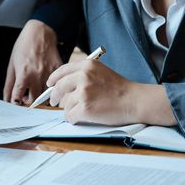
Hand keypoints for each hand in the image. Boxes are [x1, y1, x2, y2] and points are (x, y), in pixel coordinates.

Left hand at [3, 20, 62, 104]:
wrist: (39, 33)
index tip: (16, 100)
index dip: (15, 101)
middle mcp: (37, 76)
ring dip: (40, 96)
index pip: (18, 98)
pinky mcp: (58, 70)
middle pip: (34, 100)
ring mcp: (49, 73)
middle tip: (26, 95)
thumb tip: (7, 98)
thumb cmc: (24, 46)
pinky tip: (44, 82)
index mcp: (24, 75)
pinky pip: (55, 86)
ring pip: (46, 96)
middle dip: (28, 100)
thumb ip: (9, 84)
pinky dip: (50, 88)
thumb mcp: (12, 64)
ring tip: (35, 89)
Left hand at [47, 60, 175, 125]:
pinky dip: (74, 119)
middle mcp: (83, 76)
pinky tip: (84, 118)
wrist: (135, 101)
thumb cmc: (120, 89)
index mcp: (87, 65)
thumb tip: (63, 84)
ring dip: (71, 110)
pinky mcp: (84, 108)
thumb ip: (83, 74)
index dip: (54, 79)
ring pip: (65, 105)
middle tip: (54, 102)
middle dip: (54, 96)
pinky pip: (70, 116)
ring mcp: (83, 93)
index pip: (62, 70)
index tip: (50, 84)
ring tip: (85, 111)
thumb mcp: (101, 72)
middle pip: (58, 87)